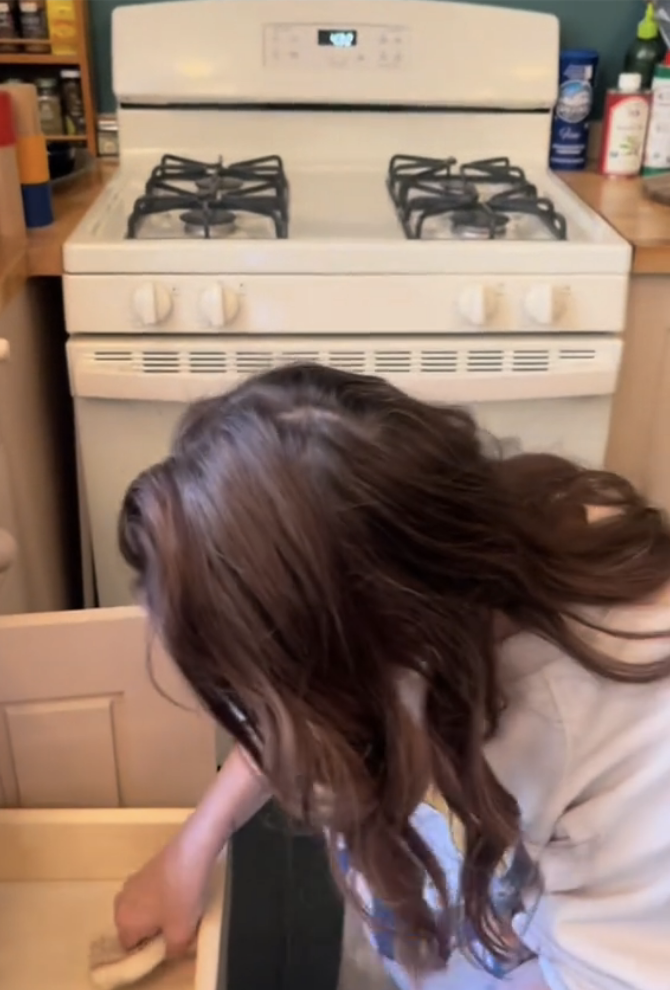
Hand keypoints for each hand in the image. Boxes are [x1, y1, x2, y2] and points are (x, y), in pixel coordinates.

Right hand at [114, 832, 210, 955]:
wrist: (190, 853)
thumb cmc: (181, 897)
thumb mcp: (181, 935)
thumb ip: (173, 951)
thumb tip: (170, 951)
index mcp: (124, 922)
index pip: (130, 947)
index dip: (149, 950)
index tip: (167, 945)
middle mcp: (121, 902)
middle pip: (135, 926)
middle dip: (152, 930)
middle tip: (174, 928)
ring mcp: (132, 882)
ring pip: (142, 908)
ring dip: (157, 911)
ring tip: (180, 908)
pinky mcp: (145, 868)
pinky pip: (150, 892)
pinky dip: (161, 895)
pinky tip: (180, 891)